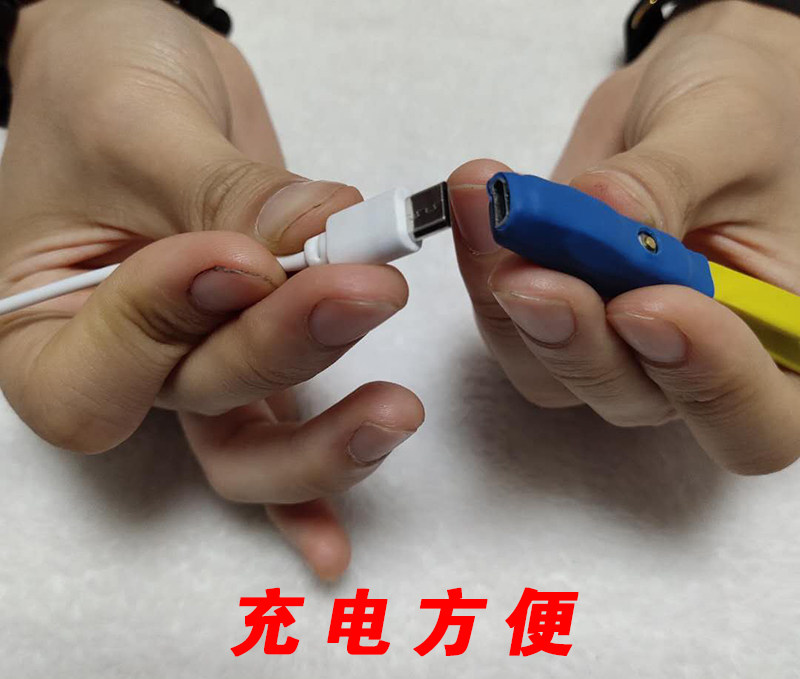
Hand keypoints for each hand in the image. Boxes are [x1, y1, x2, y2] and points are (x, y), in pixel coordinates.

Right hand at [0, 0, 422, 578]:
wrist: (138, 71)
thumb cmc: (101, 88)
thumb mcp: (144, 128)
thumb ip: (228, 200)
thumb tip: (321, 241)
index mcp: (44, 323)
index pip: (97, 372)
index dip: (167, 324)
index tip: (235, 254)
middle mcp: (121, 364)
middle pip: (198, 398)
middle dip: (284, 350)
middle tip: (361, 289)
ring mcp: (193, 368)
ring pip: (249, 443)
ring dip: (324, 438)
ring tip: (396, 408)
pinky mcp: (257, 360)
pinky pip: (283, 431)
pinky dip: (315, 479)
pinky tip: (341, 543)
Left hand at [449, 1, 798, 473]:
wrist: (680, 101)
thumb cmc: (734, 112)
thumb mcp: (723, 127)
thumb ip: (668, 180)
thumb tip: (604, 213)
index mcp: (777, 331)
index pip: (754, 412)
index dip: (704, 380)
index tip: (645, 304)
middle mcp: (693, 357)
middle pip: (633, 399)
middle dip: (575, 343)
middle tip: (532, 276)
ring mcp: (616, 342)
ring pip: (550, 371)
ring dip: (509, 303)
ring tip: (491, 210)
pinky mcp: (557, 315)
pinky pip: (507, 324)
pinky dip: (482, 270)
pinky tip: (477, 206)